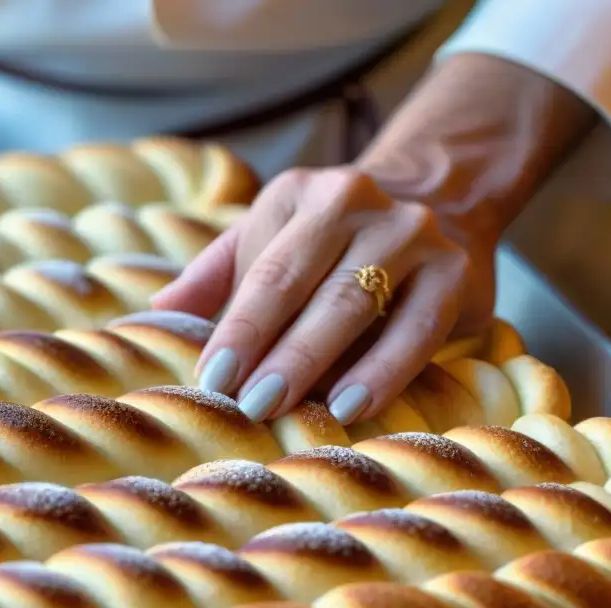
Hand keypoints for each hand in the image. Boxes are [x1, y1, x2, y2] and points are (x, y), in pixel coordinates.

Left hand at [151, 165, 496, 424]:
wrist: (436, 202)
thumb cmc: (328, 243)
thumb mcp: (268, 239)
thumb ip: (215, 273)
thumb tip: (157, 309)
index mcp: (300, 195)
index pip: (264, 271)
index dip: (239, 327)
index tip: (212, 377)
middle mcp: (355, 201)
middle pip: (304, 284)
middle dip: (272, 350)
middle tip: (245, 404)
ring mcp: (410, 232)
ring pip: (355, 303)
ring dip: (316, 362)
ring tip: (285, 409)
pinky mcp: (454, 271)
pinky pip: (416, 329)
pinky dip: (383, 370)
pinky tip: (351, 405)